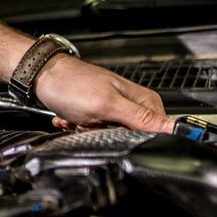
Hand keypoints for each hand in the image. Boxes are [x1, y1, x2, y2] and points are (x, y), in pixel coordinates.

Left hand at [35, 57, 173, 132]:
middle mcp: (133, 104)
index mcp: (144, 101)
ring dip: (91, 133)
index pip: (158, 131)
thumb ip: (140, 118)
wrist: (42, 77)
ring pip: (112, 137)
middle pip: (132, 138)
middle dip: (108, 137)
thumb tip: (174, 129)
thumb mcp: (107, 105)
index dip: (135, 140)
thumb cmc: (71, 85)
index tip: (114, 132)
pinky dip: (81, 128)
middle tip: (92, 124)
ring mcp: (116, 109)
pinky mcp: (100, 114)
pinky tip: (71, 118)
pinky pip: (97, 133)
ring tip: (79, 119)